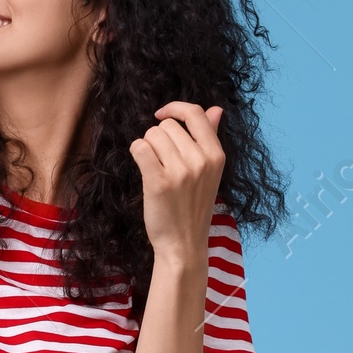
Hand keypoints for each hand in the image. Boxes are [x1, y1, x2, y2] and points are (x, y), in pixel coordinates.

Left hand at [129, 102, 224, 262]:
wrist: (183, 244)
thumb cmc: (193, 207)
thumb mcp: (210, 172)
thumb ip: (210, 138)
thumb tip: (216, 109)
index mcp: (216, 155)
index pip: (195, 113)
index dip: (175, 108)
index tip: (161, 115)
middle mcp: (201, 160)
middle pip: (168, 125)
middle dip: (158, 138)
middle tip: (161, 161)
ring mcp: (180, 171)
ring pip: (152, 135)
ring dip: (147, 147)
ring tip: (154, 168)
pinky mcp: (159, 182)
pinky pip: (140, 148)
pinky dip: (136, 152)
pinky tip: (142, 167)